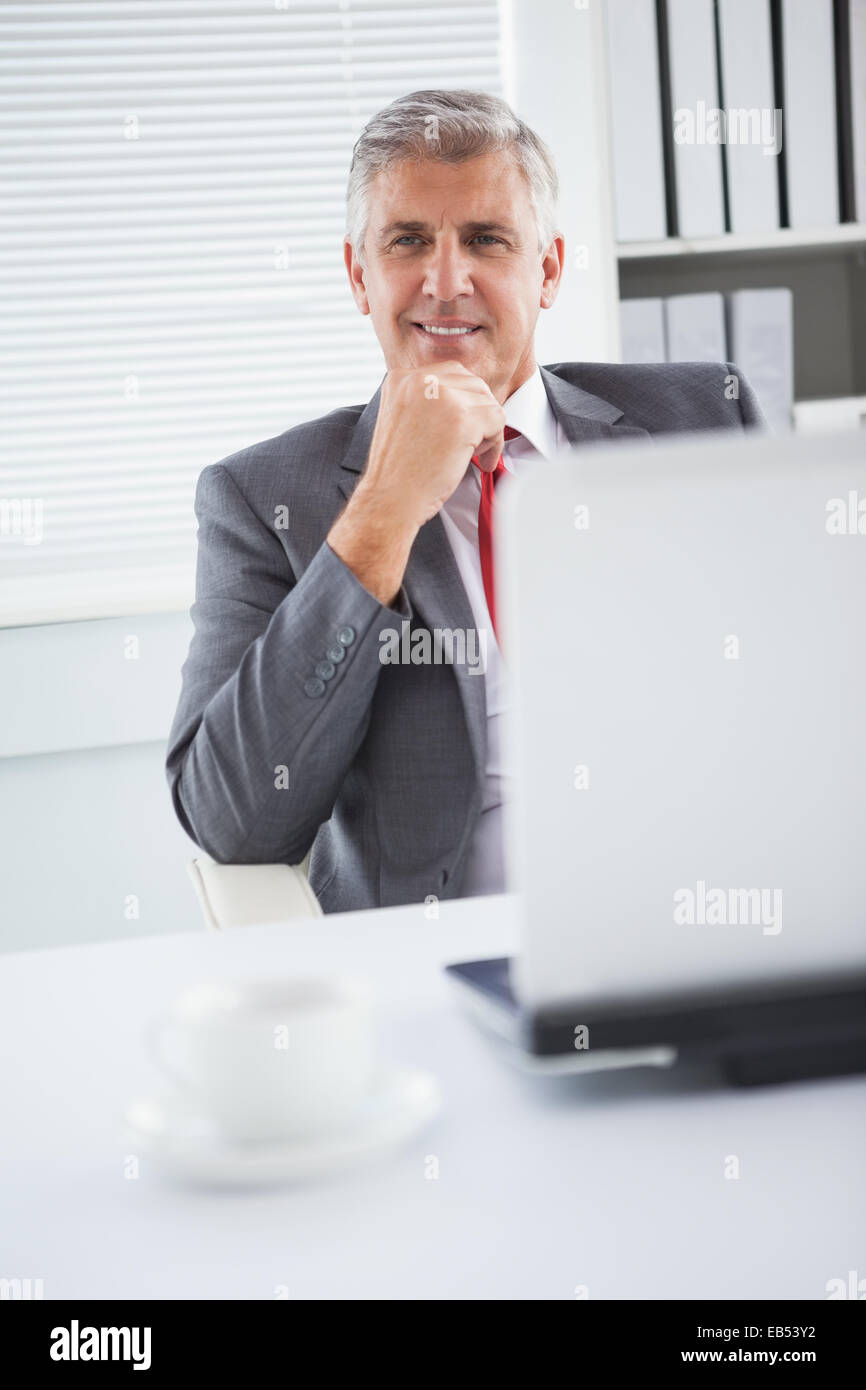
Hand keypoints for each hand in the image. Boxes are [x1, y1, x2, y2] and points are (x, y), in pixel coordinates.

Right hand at [357, 360, 505, 527]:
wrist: (389, 499)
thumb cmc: (398, 471)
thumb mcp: (404, 420)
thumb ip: (428, 401)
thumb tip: (467, 399)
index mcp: (402, 378)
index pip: (451, 374)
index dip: (464, 402)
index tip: (461, 428)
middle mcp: (419, 380)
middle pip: (472, 384)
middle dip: (478, 414)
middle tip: (471, 443)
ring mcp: (442, 396)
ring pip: (487, 401)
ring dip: (487, 429)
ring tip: (472, 454)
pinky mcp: (462, 418)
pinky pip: (497, 419)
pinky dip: (496, 443)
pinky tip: (482, 461)